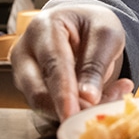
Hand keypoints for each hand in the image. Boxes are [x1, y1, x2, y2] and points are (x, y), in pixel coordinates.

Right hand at [10, 4, 134, 121]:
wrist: (83, 25)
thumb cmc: (93, 25)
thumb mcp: (106, 35)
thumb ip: (96, 65)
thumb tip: (88, 98)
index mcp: (43, 28)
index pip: (52, 64)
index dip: (63, 92)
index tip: (71, 113)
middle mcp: (24, 51)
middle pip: (38, 91)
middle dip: (69, 108)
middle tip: (99, 113)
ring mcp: (23, 73)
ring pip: (43, 105)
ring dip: (78, 110)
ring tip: (114, 95)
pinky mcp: (30, 90)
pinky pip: (50, 109)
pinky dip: (76, 110)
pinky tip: (103, 99)